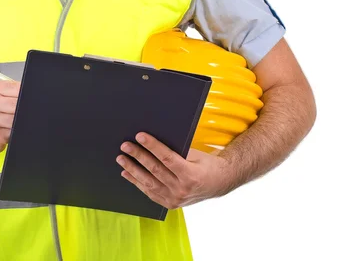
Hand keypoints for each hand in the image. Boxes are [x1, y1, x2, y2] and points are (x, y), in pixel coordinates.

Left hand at [116, 133, 233, 208]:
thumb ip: (177, 151)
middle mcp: (182, 190)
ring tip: (121, 158)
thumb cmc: (206, 164)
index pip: (167, 158)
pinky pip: (149, 192)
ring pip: (149, 183)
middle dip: (138, 156)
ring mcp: (175, 199)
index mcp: (191, 175)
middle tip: (125, 145)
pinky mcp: (169, 204)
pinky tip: (126, 173)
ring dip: (132, 169)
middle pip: (155, 170)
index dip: (152, 146)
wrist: (218, 184)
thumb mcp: (196, 155)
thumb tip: (152, 141)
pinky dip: (136, 182)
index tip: (139, 136)